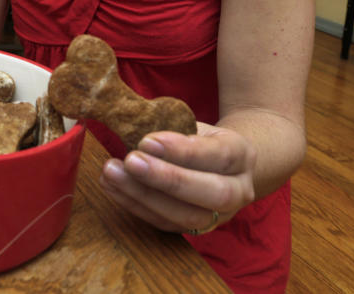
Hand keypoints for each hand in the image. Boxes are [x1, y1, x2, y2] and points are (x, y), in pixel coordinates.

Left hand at [98, 123, 255, 234]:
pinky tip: (111, 186)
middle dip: (167, 178)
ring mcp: (220, 216)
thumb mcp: (195, 125)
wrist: (225, 165)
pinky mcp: (195, 230)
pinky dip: (134, 205)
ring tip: (112, 173)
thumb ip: (172, 128)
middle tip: (130, 161)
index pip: (217, 154)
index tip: (147, 140)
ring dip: (144, 196)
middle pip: (211, 193)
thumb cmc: (201, 139)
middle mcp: (239, 190)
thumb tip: (131, 123)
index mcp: (241, 155)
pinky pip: (166, 224)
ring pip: (187, 216)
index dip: (181, 150)